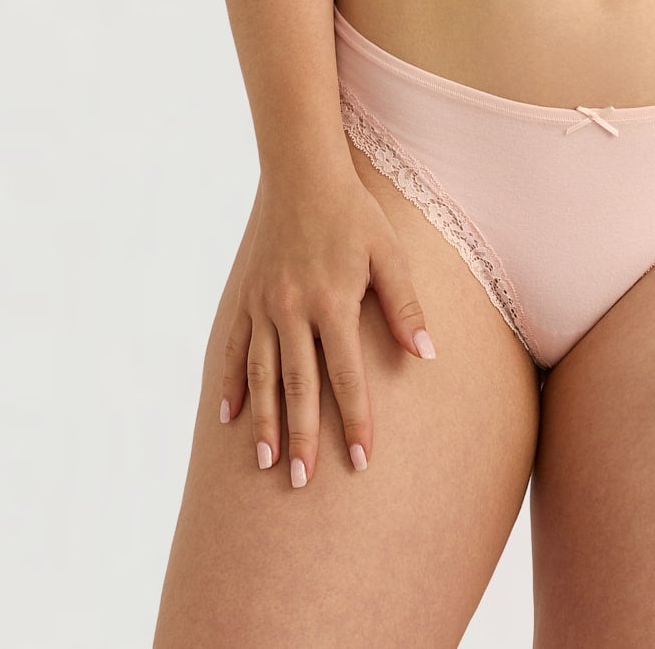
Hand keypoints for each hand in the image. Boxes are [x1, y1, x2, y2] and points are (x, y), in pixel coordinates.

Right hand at [217, 162, 438, 486]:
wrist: (302, 174)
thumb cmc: (354, 213)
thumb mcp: (389, 253)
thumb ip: (405, 305)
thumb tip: (426, 354)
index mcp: (332, 302)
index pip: (346, 375)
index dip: (356, 419)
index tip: (361, 460)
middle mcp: (293, 309)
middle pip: (298, 386)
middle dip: (303, 437)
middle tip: (303, 481)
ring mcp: (264, 305)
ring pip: (261, 374)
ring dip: (265, 422)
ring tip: (267, 462)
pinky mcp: (247, 297)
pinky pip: (235, 348)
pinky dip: (231, 384)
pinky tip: (229, 417)